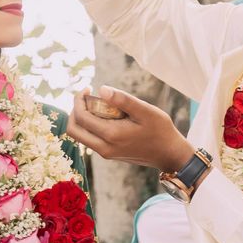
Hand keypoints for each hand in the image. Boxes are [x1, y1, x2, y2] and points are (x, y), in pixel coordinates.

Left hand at [67, 88, 191, 172]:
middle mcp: (104, 148)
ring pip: (80, 136)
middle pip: (73, 130)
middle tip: (87, 97)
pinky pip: (90, 139)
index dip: (79, 100)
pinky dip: (91, 125)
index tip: (89, 88)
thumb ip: (123, 100)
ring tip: (97, 104)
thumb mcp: (145, 111)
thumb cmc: (160, 130)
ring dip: (82, 118)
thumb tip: (102, 89)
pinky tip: (106, 115)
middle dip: (75, 110)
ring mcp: (106, 153)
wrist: (169, 154)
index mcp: (111, 135)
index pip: (81, 117)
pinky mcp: (109, 154)